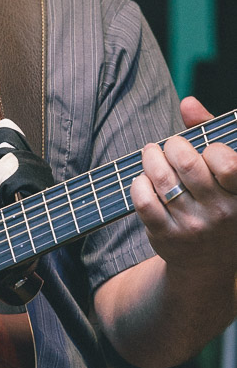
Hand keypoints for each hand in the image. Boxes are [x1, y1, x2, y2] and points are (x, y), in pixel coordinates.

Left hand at [131, 97, 236, 275]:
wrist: (209, 265)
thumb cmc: (219, 203)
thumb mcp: (227, 174)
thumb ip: (211, 133)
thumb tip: (188, 102)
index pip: (226, 163)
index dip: (211, 149)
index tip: (206, 151)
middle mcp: (221, 213)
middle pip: (187, 165)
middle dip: (173, 147)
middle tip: (169, 147)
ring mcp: (193, 226)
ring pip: (162, 180)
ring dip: (151, 158)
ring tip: (151, 154)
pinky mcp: (167, 237)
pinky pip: (144, 201)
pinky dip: (138, 183)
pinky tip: (143, 180)